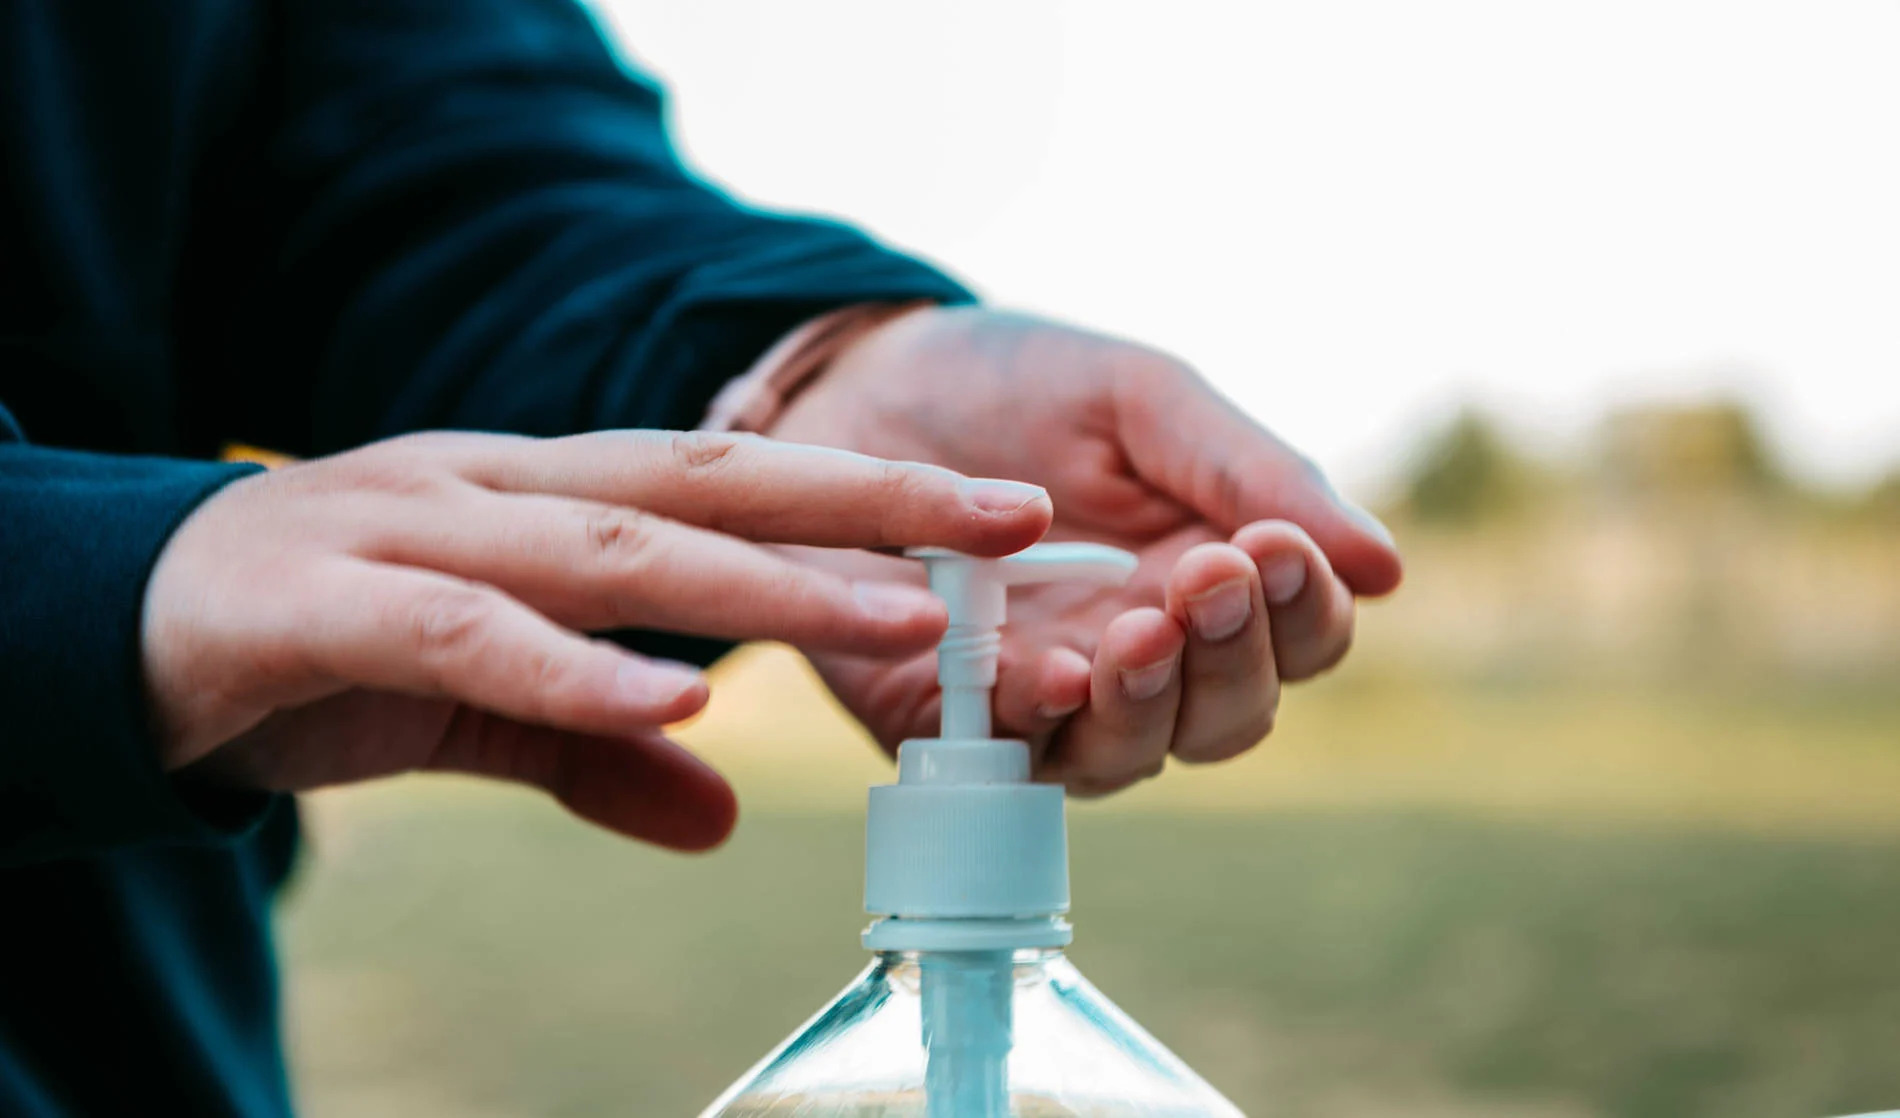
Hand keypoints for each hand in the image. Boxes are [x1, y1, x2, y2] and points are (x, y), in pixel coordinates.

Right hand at [141, 429, 1049, 847]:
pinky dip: (572, 664)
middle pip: (709, 485)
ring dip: (762, 582)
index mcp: (547, 498)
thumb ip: (593, 748)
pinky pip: (468, 631)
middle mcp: (501, 487)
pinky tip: (672, 694)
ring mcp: (414, 527)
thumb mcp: (477, 703)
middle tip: (1009, 527)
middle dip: (865, 504)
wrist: (113, 623)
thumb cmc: (316, 642)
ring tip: (891, 612)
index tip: (1001, 523)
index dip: (868, 497)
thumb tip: (716, 814)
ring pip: (615, 546)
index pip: (735, 483)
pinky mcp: (325, 598)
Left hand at [768, 306, 1401, 794]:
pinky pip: (1014, 754)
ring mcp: (1052, 697)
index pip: (1303, 637)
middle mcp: (1146, 657)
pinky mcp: (956, 722)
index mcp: (1208, 578)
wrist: (854, 382)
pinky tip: (1048, 673)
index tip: (1275, 548)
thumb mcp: (1140, 400)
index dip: (1305, 609)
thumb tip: (1385, 569)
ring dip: (1150, 700)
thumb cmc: (1013, 386)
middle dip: (1233, 655)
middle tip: (1205, 577)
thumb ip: (1251, 474)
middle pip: (1234, 714)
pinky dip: (1038, 721)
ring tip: (1136, 633)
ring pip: (1138, 752)